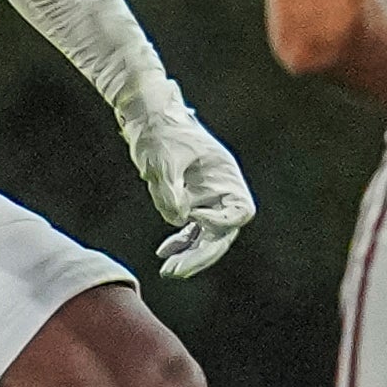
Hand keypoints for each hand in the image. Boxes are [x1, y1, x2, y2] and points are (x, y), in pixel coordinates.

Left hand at [119, 85, 255, 277]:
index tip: (195, 218)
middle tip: (178, 270)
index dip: (220, 221)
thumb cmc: (160, 132)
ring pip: (206, 236)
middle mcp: (221, 189)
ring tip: (168, 271)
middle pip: (222, 232)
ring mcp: (207, 197)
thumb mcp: (162, 161)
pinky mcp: (190, 201)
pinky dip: (179, 242)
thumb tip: (179, 220)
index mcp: (225, 174)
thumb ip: (170, 191)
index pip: (239, 211)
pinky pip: (191, 230)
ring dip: (189, 254)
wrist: (147, 116)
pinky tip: (164, 253)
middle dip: (202, 253)